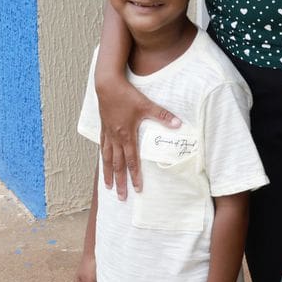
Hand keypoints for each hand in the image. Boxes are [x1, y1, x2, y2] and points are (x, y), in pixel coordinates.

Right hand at [95, 74, 179, 199]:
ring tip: (108, 187)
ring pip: (107, 159)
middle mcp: (116, 138)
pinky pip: (102, 147)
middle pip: (118, 165)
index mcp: (127, 135)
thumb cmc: (127, 95)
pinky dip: (102, 158)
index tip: (137, 189)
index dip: (135, 176)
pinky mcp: (103, 128)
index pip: (132, 161)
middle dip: (120, 182)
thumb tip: (178, 124)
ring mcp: (108, 134)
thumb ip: (163, 115)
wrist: (107, 84)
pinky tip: (103, 163)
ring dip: (108, 174)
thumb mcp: (147, 104)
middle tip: (121, 197)